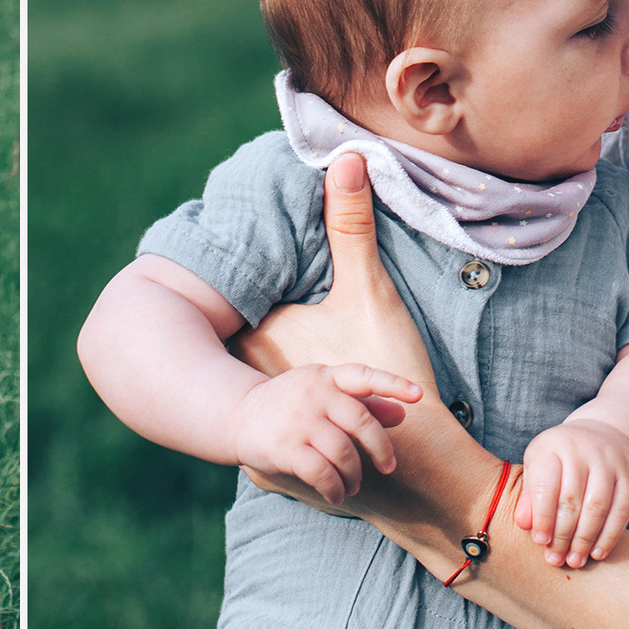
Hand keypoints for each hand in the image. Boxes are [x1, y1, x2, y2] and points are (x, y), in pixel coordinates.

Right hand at [228, 364, 421, 508]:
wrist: (238, 416)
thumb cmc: (291, 405)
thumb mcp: (324, 395)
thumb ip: (363, 402)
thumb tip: (402, 412)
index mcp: (326, 377)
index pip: (364, 376)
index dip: (392, 384)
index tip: (418, 396)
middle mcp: (313, 395)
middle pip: (360, 421)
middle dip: (380, 449)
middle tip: (388, 467)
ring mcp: (298, 421)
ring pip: (343, 452)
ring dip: (354, 475)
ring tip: (353, 485)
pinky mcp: (285, 448)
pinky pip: (322, 473)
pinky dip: (335, 488)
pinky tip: (337, 493)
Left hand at [232, 153, 501, 566]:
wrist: (418, 469)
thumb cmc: (394, 377)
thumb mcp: (371, 295)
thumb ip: (352, 227)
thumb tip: (346, 159)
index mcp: (256, 343)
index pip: (220, 306)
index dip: (223, 290)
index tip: (210, 272)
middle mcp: (242, 388)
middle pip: (225, 350)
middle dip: (234, 334)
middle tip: (223, 304)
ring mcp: (253, 433)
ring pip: (237, 395)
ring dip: (248, 380)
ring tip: (263, 359)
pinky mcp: (269, 467)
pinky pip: (256, 432)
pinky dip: (267, 418)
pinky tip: (284, 408)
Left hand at [518, 418, 628, 567]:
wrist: (601, 437)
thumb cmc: (560, 459)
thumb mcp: (539, 466)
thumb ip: (529, 495)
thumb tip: (524, 525)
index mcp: (551, 446)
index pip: (545, 486)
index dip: (542, 517)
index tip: (540, 543)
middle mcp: (581, 450)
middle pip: (571, 499)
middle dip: (563, 535)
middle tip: (555, 559)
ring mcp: (608, 462)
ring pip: (597, 507)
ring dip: (585, 539)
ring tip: (575, 561)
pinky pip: (622, 510)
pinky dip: (610, 536)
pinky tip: (597, 553)